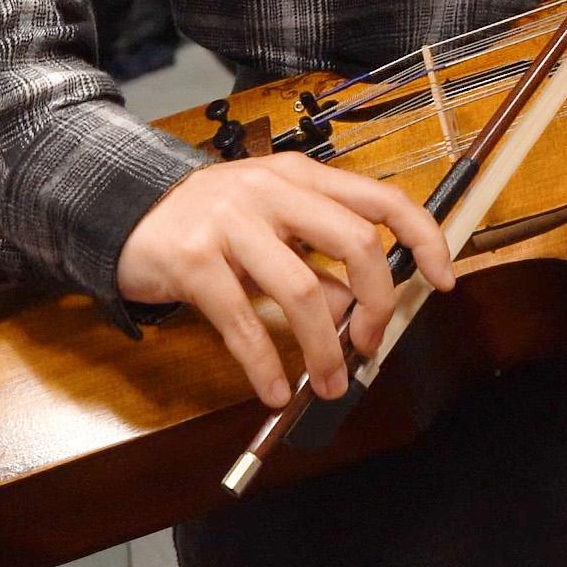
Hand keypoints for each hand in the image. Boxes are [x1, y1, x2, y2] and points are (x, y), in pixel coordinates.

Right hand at [115, 155, 456, 409]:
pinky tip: (274, 390)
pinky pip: (242, 323)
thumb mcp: (271, 230)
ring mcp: (232, 221)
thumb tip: (359, 314)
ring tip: (330, 382)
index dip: (423, 238)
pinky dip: (264, 365)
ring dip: (324, 349)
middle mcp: (274, 190)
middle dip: (376, 303)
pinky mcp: (194, 260)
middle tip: (370, 344)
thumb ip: (316, 265)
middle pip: (356, 243)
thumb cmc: (208, 222)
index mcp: (302, 176)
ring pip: (303, 291)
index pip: (383, 198)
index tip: (444, 279)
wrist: (123, 210)